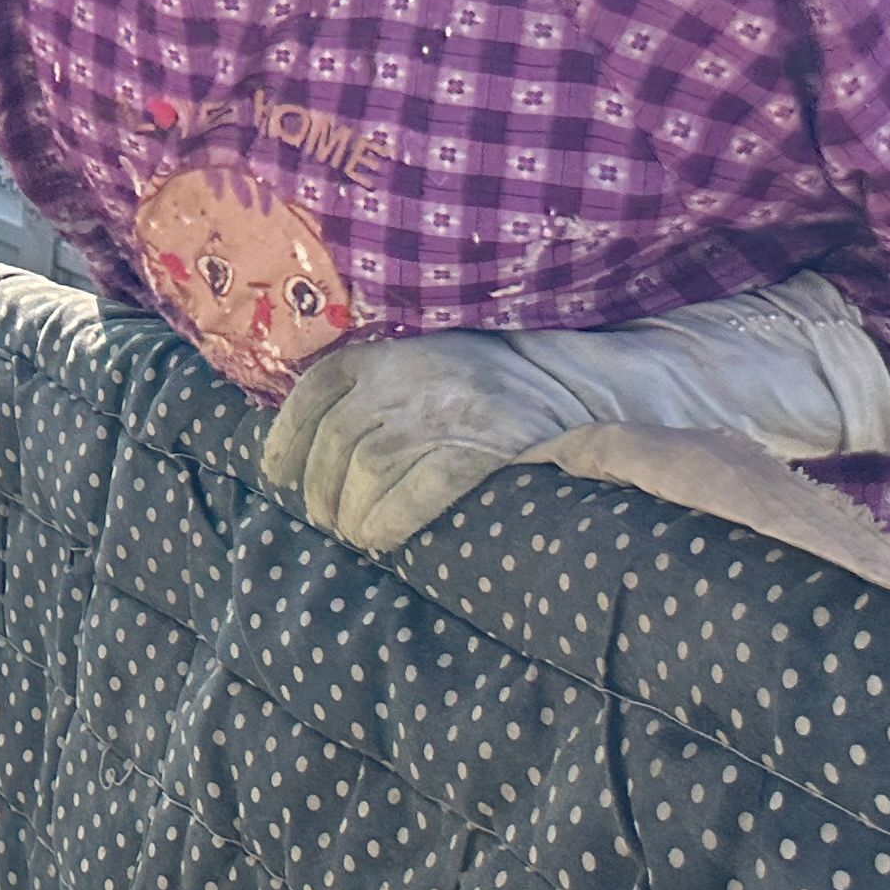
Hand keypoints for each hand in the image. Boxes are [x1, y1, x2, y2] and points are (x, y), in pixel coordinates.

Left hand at [260, 274, 889, 553]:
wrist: (611, 376)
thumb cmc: (517, 380)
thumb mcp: (441, 361)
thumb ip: (387, 388)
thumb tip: (320, 445)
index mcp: (393, 347)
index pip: (313, 390)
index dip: (284, 439)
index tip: (277, 476)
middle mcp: (413, 371)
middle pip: (337, 441)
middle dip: (321, 491)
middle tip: (327, 522)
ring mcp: (452, 404)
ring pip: (370, 468)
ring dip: (352, 513)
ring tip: (356, 537)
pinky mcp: (491, 440)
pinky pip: (421, 488)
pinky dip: (392, 520)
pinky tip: (382, 542)